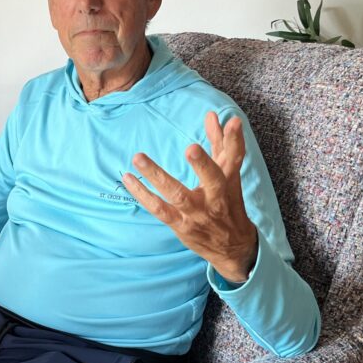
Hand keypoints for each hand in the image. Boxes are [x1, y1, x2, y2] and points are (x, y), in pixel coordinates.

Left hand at [123, 111, 257, 282]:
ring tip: (138, 158)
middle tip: (191, 148)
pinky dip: (142, 194)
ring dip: (157, 176)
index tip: (233, 122)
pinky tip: (128, 178)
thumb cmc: (229, 204)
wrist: (232, 247)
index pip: (234, 158)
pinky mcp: (180, 225)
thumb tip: (212, 115)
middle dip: (204, 164)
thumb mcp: (229, 175)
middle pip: (213, 180)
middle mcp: (215, 199)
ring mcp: (196, 214)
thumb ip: (221, 144)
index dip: (234, 140)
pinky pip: (158, 209)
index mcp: (229, 183)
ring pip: (177, 195)